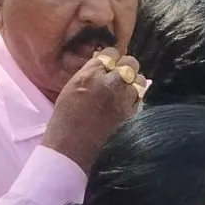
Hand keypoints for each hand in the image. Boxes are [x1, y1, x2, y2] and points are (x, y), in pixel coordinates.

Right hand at [40, 47, 144, 170]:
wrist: (70, 150)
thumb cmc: (63, 123)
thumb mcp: (70, 90)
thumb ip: (88, 76)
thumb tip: (101, 67)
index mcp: (89, 75)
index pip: (110, 54)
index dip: (111, 59)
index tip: (110, 64)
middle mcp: (108, 84)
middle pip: (130, 63)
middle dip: (126, 67)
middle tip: (119, 76)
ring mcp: (122, 100)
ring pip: (140, 80)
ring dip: (133, 83)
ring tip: (124, 91)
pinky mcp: (130, 115)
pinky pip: (140, 99)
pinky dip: (135, 99)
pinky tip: (125, 105)